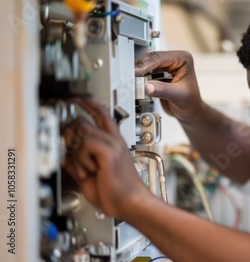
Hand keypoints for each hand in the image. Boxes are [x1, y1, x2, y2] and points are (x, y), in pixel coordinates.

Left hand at [63, 99, 150, 217]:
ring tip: (83, 168)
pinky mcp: (110, 153)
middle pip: (84, 120)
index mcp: (112, 144)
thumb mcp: (90, 174)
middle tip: (69, 152)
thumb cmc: (117, 193)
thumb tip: (64, 155)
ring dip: (75, 150)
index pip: (101, 114)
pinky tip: (89, 169)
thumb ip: (78, 162)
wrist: (131, 203)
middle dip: (69, 134)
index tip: (76, 100)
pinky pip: (86, 144)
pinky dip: (81, 158)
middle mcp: (114, 141)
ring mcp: (113, 146)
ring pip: (83, 130)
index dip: (88, 105)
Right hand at [135, 51, 203, 122]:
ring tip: (132, 82)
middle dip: (141, 69)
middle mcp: (174, 59)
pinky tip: (136, 85)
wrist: (189, 112)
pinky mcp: (158, 74)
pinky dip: (140, 79)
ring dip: (139, 74)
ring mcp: (165, 66)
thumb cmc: (191, 103)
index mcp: (183, 59)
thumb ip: (162, 90)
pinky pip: (145, 74)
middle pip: (151, 59)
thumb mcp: (178, 95)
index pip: (161, 58)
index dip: (146, 65)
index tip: (136, 72)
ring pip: (146, 66)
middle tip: (130, 78)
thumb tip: (147, 86)